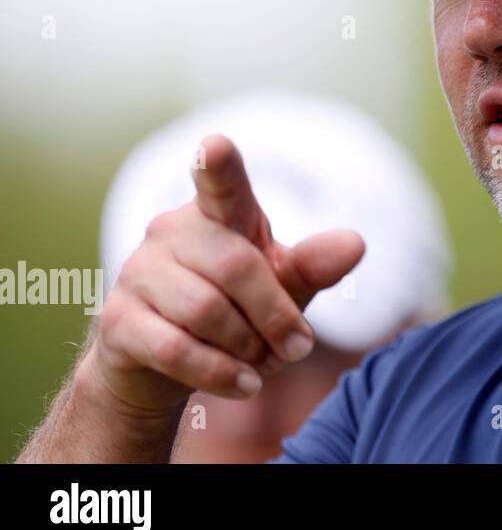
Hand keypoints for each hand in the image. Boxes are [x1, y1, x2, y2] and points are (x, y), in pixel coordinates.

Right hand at [83, 133, 364, 413]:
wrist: (165, 365)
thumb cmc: (237, 310)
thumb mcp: (283, 287)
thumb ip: (313, 265)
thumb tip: (356, 244)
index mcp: (219, 214)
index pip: (220, 183)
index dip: (219, 166)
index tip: (215, 145)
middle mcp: (172, 232)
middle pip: (236, 268)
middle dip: (276, 315)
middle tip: (299, 348)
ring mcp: (139, 273)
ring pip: (206, 311)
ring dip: (248, 348)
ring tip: (264, 363)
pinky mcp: (118, 320)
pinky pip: (176, 349)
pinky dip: (221, 373)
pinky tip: (245, 384)